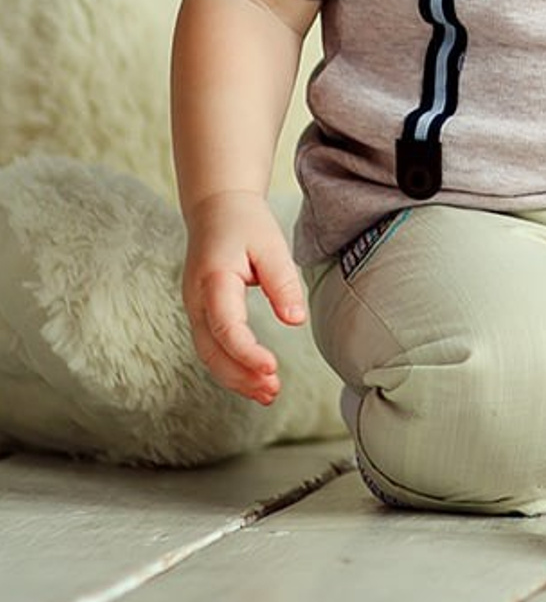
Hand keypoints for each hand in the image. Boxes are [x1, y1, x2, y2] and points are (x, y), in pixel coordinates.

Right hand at [181, 190, 305, 404]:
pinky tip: (254, 377)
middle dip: (240, 376)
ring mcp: (194, 309)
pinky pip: (212, 347)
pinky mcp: (201, 314)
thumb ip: (283, 282)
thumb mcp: (271, 245)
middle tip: (273, 391)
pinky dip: (230, 366)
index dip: (246, 353)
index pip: (226, 328)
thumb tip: (295, 321)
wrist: (217, 208)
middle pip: (211, 351)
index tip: (273, 368)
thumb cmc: (245, 224)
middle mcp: (196, 300)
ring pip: (208, 355)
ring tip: (268, 393)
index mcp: (213, 281)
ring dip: (235, 378)